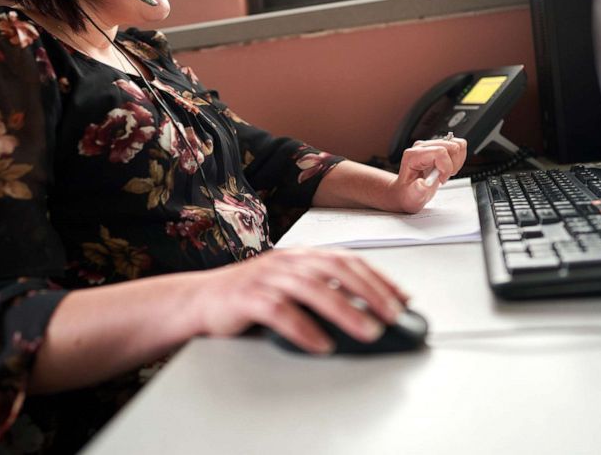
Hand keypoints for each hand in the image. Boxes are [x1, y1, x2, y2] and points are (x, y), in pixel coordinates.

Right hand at [191, 248, 409, 353]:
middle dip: (370, 292)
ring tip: (368, 332)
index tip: (402, 299)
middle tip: (393, 316)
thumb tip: (368, 312)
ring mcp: (266, 278)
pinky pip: (280, 312)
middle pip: (335, 270)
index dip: (378, 278)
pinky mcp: (247, 298)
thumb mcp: (290, 287)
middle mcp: (286, 262)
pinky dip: (304, 329)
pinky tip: (322, 344)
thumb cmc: (248, 297)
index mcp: (300, 256)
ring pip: (313, 289)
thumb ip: (322, 292)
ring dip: (345, 311)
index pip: (347, 260)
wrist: (198, 300)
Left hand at [386, 136, 466, 212]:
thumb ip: (417, 190)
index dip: (446, 167)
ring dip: (456, 161)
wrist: (407, 191)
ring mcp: (430, 145)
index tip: (442, 179)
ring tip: (445, 172)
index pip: (440, 152)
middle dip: (452, 165)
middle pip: (451, 146)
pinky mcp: (438, 147)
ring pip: (456, 144)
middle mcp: (421, 147)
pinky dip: (458, 159)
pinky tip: (448, 168)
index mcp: (413, 156)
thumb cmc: (408, 193)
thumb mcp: (412, 196)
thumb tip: (423, 184)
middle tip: (443, 176)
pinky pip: (458, 146)